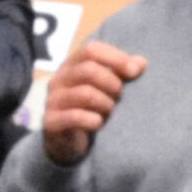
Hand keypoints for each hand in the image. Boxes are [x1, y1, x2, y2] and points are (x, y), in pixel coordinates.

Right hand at [41, 35, 144, 167]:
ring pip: (85, 94)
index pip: (92, 50)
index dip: (116, 58)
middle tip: (120, 97)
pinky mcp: (51, 121)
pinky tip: (98, 124)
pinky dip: (93, 120)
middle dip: (112, 83)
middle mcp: (59, 79)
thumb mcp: (106, 88)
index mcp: (71, 66)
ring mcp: (52, 100)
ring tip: (110, 112)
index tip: (135, 71)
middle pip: (89, 70)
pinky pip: (75, 117)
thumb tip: (141, 63)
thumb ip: (122, 73)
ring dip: (106, 104)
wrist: (66, 142)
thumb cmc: (89, 109)